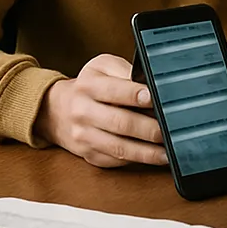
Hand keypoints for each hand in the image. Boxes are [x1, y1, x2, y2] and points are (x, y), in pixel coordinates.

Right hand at [34, 54, 167, 167]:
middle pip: (120, 123)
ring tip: (168, 151)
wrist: (56, 110)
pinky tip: (154, 157)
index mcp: (88, 86)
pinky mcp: (89, 155)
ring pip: (119, 148)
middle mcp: (83, 112)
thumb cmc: (90, 85)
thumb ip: (125, 71)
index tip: (155, 99)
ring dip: (147, 152)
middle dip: (149, 129)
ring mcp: (84, 136)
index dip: (136, 95)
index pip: (115, 91)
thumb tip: (151, 83)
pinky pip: (116, 160)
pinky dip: (138, 160)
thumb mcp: (102, 67)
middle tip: (170, 130)